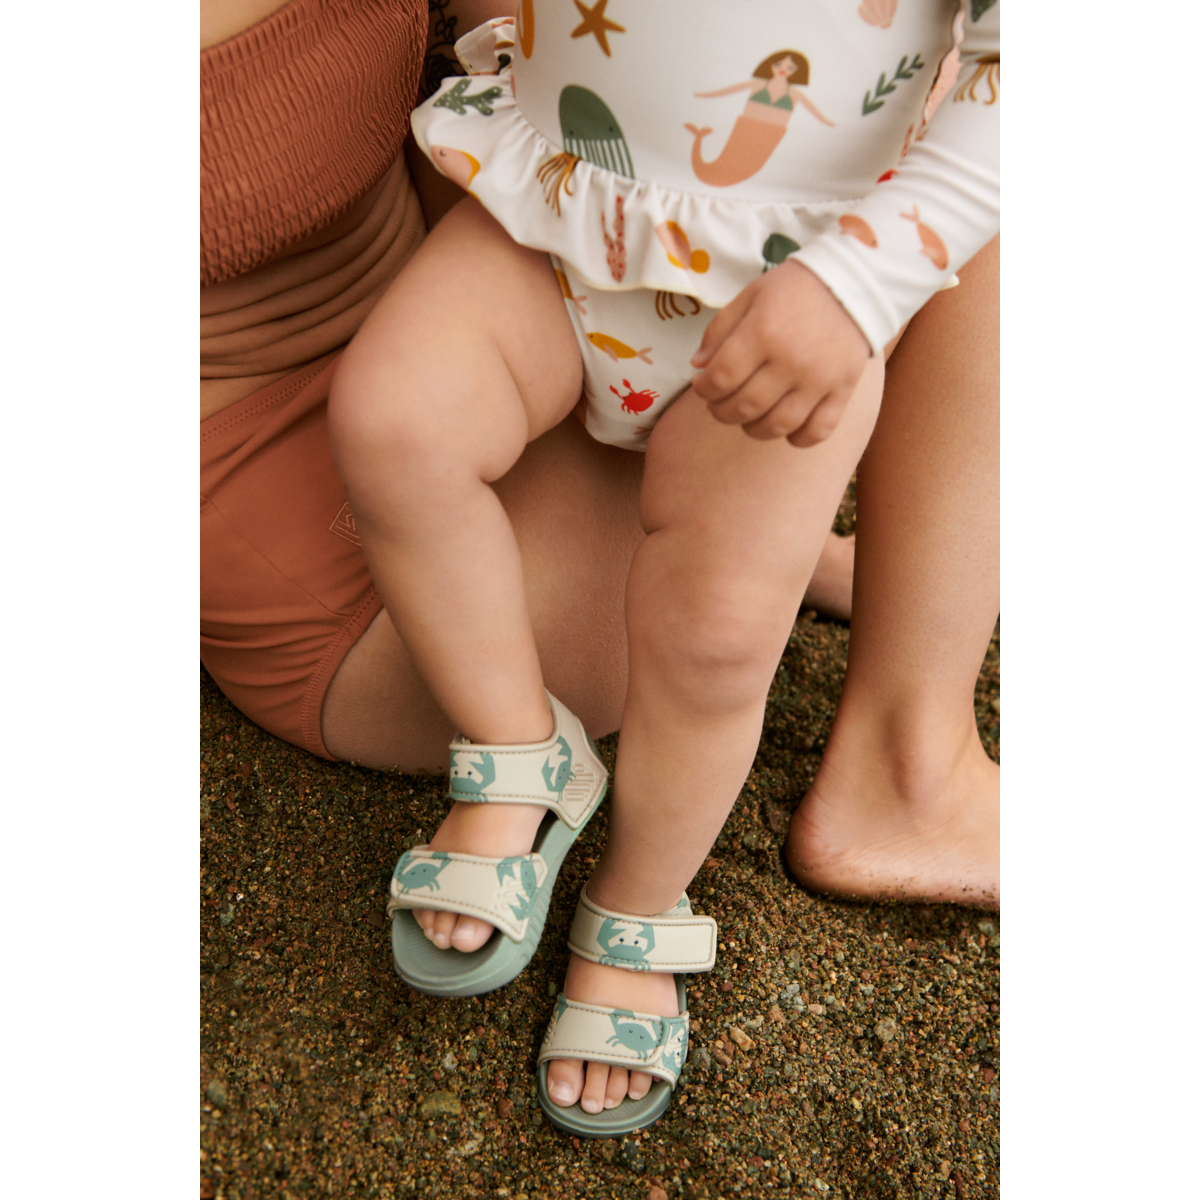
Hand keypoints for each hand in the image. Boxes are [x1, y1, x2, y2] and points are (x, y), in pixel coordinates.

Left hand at [690, 262, 870, 446]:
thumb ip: (719, 331)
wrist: (852, 284)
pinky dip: (797, 438)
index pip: (722, 377)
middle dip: (722, 412)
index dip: (704, 389)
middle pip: (746, 407)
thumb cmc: (793, 290)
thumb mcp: (750, 297)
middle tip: (719, 404)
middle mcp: (792, 360)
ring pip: (778, 426)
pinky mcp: (843, 390)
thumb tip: (698, 367)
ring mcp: (820, 379)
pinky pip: (817, 431)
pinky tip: (785, 427)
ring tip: (747, 417)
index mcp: (764, 331)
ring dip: (753, 429)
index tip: (703, 386)